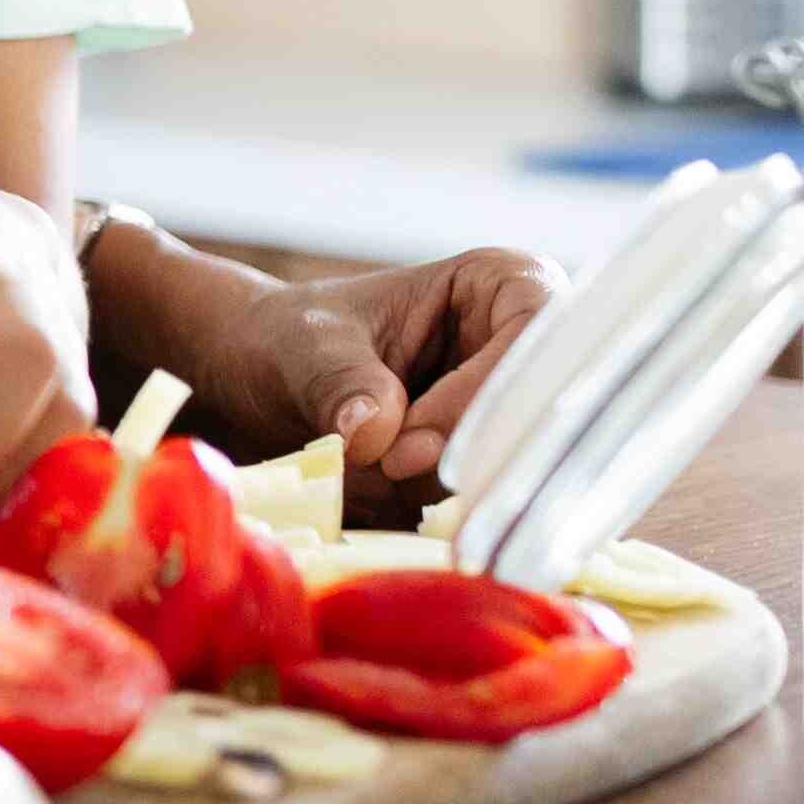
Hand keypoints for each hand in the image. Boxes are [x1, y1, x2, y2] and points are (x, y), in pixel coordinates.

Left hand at [120, 238, 564, 501]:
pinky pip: (486, 515)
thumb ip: (344, 382)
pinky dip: (426, 518)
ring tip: (364, 469)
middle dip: (459, 460)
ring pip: (513, 478)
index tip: (407, 444)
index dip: (485, 399)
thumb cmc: (291, 340)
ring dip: (434, 493)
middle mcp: (532, 356)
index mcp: (506, 286)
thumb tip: (373, 435)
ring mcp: (518, 422)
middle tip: (383, 468)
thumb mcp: (307, 346)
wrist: (263, 387)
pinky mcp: (494, 477)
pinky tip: (374, 498)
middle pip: (540, 425)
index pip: (540, 343)